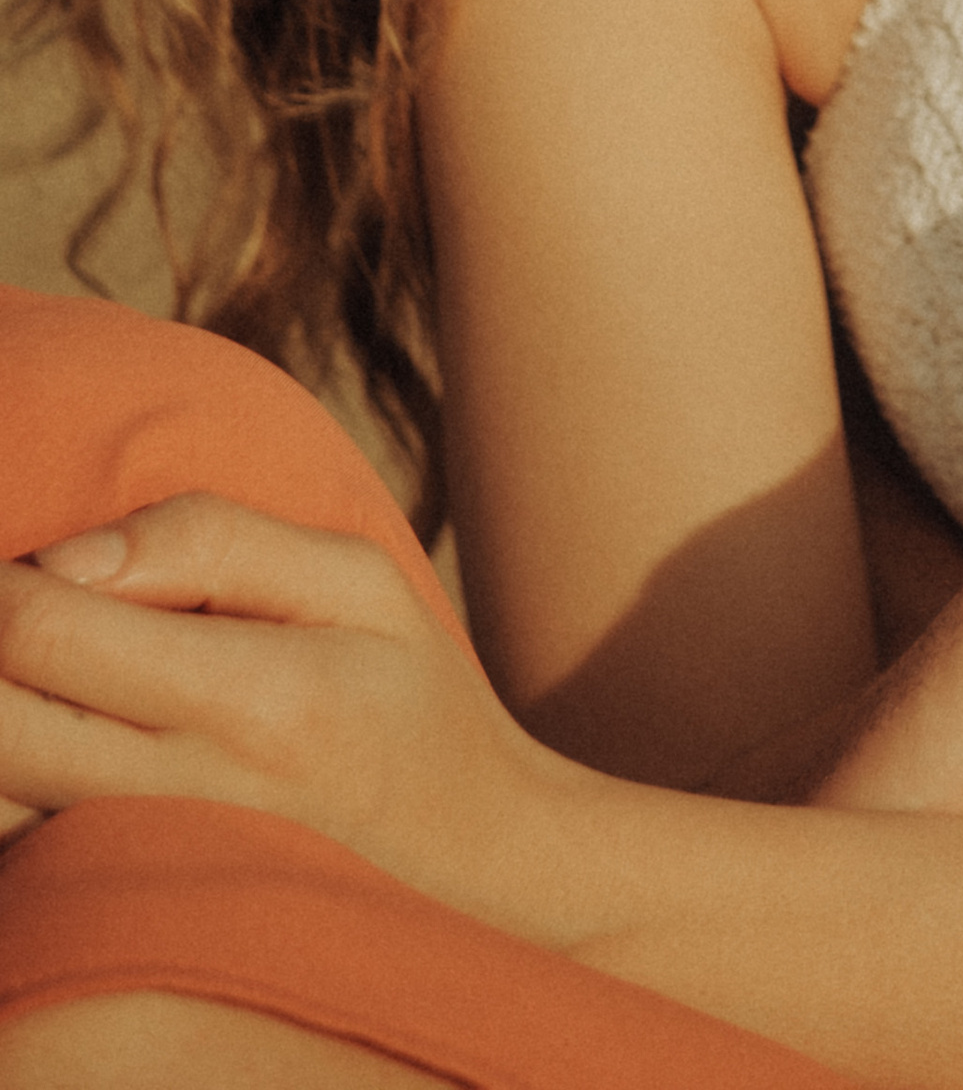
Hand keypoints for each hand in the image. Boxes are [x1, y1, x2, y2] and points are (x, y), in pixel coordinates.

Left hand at [0, 495, 598, 945]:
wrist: (453, 838)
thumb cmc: (404, 686)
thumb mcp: (353, 576)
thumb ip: (214, 543)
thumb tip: (71, 558)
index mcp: (253, 699)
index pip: (50, 636)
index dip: (15, 578)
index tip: (49, 556)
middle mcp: (185, 793)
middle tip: (43, 604)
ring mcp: (147, 857)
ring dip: (6, 705)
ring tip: (73, 658)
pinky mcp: (122, 885)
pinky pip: (22, 827)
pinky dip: (21, 762)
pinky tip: (79, 717)